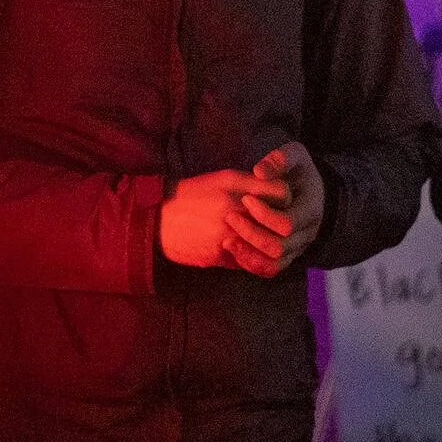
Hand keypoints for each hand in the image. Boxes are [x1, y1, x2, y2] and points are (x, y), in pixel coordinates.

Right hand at [157, 145, 327, 274]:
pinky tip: (243, 251)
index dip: (285, 200)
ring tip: (261, 241)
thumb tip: (280, 196)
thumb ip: (252, 184)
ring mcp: (227, 235)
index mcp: (235, 186)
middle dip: (279, 226)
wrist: (156, 219)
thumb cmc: (191, 195)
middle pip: (278, 223)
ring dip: (267, 246)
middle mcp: (234, 209)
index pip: (282, 194)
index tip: (281, 204)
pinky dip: (250, 259)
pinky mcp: (219, 255)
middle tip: (277, 227)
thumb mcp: (222, 179)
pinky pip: (248, 262)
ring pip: (267, 246)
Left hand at [238, 142, 326, 277]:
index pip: (287, 223)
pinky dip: (249, 263)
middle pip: (278, 247)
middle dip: (251, 233)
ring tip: (225, 238)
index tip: (246, 199)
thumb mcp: (295, 156)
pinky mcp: (284, 257)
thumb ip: (280, 160)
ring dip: (247, 253)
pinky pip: (268, 269)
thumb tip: (260, 172)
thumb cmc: (298, 171)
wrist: (309, 191)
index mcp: (311, 211)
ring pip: (272, 263)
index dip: (264, 214)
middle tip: (230, 216)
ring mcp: (296, 248)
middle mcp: (306, 234)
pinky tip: (230, 248)